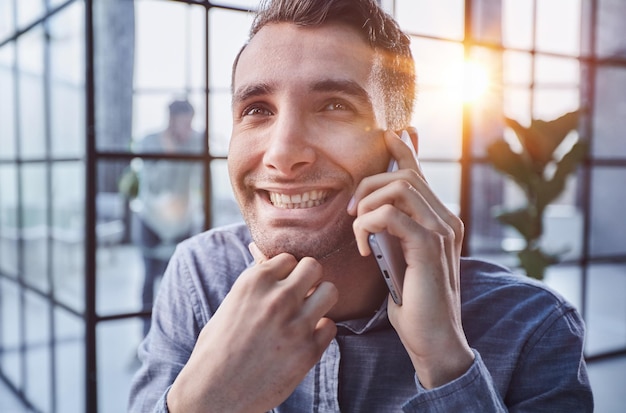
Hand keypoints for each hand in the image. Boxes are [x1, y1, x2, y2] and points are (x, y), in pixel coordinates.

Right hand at [167, 246, 337, 412]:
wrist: (214, 393)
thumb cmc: (216, 349)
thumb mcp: (230, 305)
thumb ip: (256, 286)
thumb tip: (276, 268)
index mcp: (254, 283)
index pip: (289, 258)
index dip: (287, 273)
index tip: (283, 286)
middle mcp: (277, 298)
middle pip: (314, 267)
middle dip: (309, 279)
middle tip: (301, 296)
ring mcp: (296, 324)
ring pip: (330, 290)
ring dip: (321, 301)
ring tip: (308, 314)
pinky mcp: (309, 350)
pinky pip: (331, 326)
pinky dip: (321, 332)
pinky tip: (305, 340)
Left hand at [348, 129, 473, 388]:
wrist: (433, 338)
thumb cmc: (412, 300)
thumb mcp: (399, 257)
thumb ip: (393, 231)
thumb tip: (370, 209)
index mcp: (440, 220)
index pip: (419, 174)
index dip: (403, 149)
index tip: (386, 134)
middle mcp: (446, 220)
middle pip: (404, 176)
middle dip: (368, 186)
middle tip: (350, 212)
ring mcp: (441, 232)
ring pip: (399, 188)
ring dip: (367, 204)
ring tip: (356, 229)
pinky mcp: (429, 247)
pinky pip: (390, 215)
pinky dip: (367, 226)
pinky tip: (364, 249)